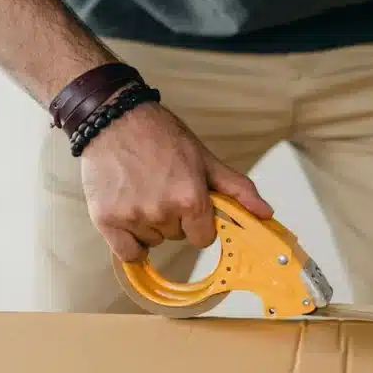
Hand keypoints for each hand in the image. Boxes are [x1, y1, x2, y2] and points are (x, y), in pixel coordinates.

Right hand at [80, 102, 273, 261]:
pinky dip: (131, 242)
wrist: (115, 119)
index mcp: (191, 199)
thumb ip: (238, 189)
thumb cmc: (163, 136)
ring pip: (154, 242)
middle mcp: (162, 212)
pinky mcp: (105, 220)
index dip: (199, 222)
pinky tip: (130, 217)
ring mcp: (132, 217)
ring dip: (151, 226)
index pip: (204, 238)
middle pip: (178, 237)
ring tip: (141, 191)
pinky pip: (128, 253)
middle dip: (175, 218)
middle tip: (162, 188)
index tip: (189, 203)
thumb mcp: (205, 160)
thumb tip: (267, 213)